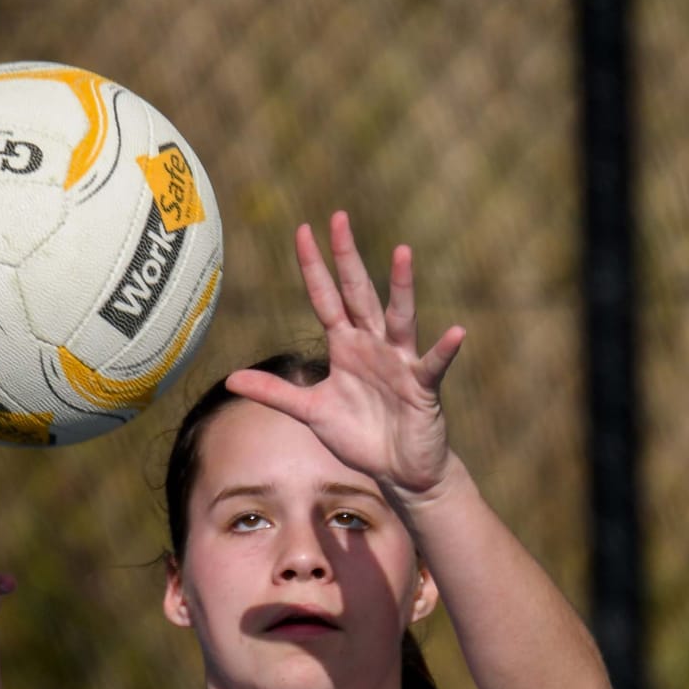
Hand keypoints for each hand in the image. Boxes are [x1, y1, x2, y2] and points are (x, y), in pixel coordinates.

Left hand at [226, 213, 465, 508]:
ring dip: (401, 286)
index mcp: (346, 346)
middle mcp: (373, 345)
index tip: (303, 231)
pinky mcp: (423, 387)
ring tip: (402, 253)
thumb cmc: (360, 436)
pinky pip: (434, 364)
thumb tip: (232, 380)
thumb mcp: (311, 412)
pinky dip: (445, 349)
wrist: (398, 469)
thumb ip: (275, 393)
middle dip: (347, 259)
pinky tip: (456, 332)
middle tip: (339, 218)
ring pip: (399, 317)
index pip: (326, 298)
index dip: (314, 268)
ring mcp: (400, 362)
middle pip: (359, 294)